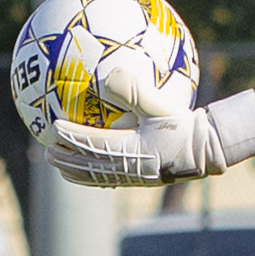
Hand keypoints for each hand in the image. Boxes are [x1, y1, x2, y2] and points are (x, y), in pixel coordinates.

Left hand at [41, 84, 254, 188]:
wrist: (210, 147)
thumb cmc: (185, 122)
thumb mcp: (159, 103)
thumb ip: (132, 89)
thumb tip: (106, 76)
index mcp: (133, 151)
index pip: (93, 145)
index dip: (71, 137)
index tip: (51, 127)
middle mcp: (130, 169)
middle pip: (89, 167)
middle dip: (65, 159)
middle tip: (44, 150)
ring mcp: (136, 178)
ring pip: (97, 177)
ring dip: (75, 170)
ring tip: (57, 164)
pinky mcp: (142, 179)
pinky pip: (110, 179)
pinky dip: (92, 174)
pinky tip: (88, 165)